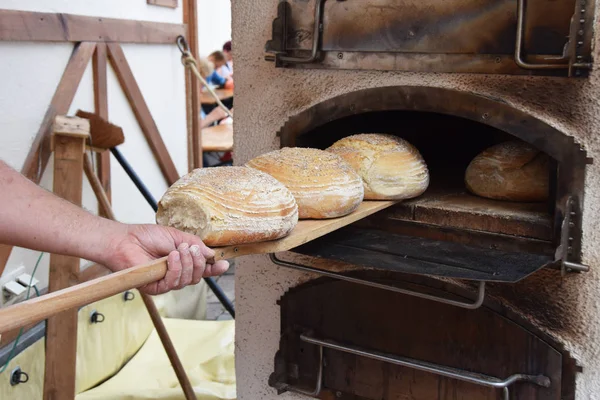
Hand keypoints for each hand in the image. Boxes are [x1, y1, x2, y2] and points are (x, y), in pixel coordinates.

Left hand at [104, 224, 228, 294]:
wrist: (126, 240)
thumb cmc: (147, 237)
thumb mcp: (177, 236)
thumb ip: (195, 244)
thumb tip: (211, 254)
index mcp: (182, 262)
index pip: (201, 269)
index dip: (214, 268)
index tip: (224, 263)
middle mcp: (176, 274)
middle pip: (197, 277)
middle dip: (198, 262)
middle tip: (192, 249)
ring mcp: (166, 282)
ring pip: (187, 280)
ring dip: (186, 264)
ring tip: (179, 250)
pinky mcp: (155, 287)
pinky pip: (172, 283)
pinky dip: (175, 269)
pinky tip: (170, 257)